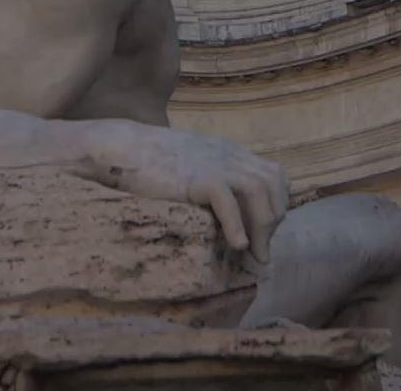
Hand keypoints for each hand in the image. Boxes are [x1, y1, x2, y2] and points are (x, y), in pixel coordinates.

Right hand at [88, 122, 289, 263]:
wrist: (122, 148)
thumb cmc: (151, 162)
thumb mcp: (193, 165)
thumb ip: (212, 178)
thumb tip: (223, 210)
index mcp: (229, 153)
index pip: (274, 175)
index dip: (277, 203)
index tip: (265, 230)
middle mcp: (228, 156)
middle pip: (273, 184)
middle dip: (274, 219)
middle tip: (261, 248)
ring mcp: (214, 164)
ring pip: (258, 191)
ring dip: (262, 227)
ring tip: (253, 254)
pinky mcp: (196, 177)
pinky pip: (227, 200)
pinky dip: (237, 225)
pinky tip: (237, 245)